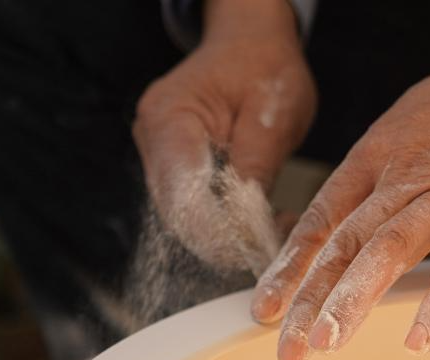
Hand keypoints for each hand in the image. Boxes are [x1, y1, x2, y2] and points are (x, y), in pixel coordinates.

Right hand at [133, 0, 315, 271]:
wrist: (252, 44)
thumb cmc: (264, 68)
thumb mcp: (272, 115)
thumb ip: (256, 166)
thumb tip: (248, 224)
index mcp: (169, 119)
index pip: (182, 195)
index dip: (217, 231)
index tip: (258, 244)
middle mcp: (154, 140)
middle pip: (179, 213)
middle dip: (226, 238)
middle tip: (275, 241)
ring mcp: (160, 155)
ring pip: (187, 217)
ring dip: (229, 233)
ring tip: (276, 228)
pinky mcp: (175, 167)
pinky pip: (196, 206)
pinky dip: (227, 220)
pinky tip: (263, 218)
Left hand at [251, 7, 429, 359]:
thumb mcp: (410, 125)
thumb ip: (381, 174)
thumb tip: (353, 215)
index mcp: (378, 157)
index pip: (322, 219)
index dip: (290, 266)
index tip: (266, 308)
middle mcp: (403, 179)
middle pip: (345, 243)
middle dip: (311, 298)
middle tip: (288, 347)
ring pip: (390, 250)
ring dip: (355, 298)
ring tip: (327, 343)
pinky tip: (421, 341)